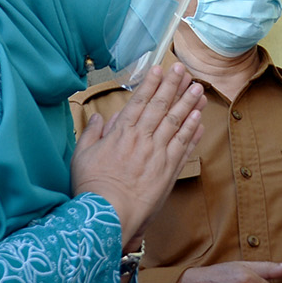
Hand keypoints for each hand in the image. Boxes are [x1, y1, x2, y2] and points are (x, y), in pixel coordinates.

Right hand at [72, 64, 203, 244]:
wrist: (109, 213)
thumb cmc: (92, 187)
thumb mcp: (82, 156)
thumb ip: (92, 133)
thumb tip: (100, 117)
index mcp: (121, 133)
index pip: (139, 101)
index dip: (151, 84)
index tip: (160, 69)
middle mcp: (142, 138)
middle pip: (161, 106)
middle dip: (173, 86)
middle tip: (183, 70)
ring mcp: (158, 153)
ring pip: (176, 122)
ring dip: (188, 104)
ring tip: (198, 90)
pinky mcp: (168, 170)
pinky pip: (183, 145)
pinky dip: (192, 131)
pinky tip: (199, 120)